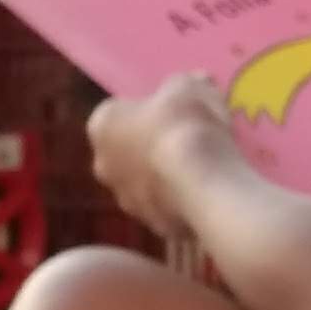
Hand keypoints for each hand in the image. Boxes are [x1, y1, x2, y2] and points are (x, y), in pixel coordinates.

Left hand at [85, 72, 237, 233]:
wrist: (202, 182)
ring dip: (166, 175)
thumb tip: (196, 82)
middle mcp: (104, 166)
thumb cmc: (184, 124)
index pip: (118, 113)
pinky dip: (183, 199)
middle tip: (187, 136)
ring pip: (146, 182)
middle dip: (151, 145)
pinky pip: (168, 206)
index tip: (172, 109)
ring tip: (204, 165)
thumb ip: (186, 83)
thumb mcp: (189, 86)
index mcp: (101, 126)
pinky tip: (209, 189)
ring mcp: (127, 202)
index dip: (146, 110)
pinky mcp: (154, 227)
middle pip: (128, 150)